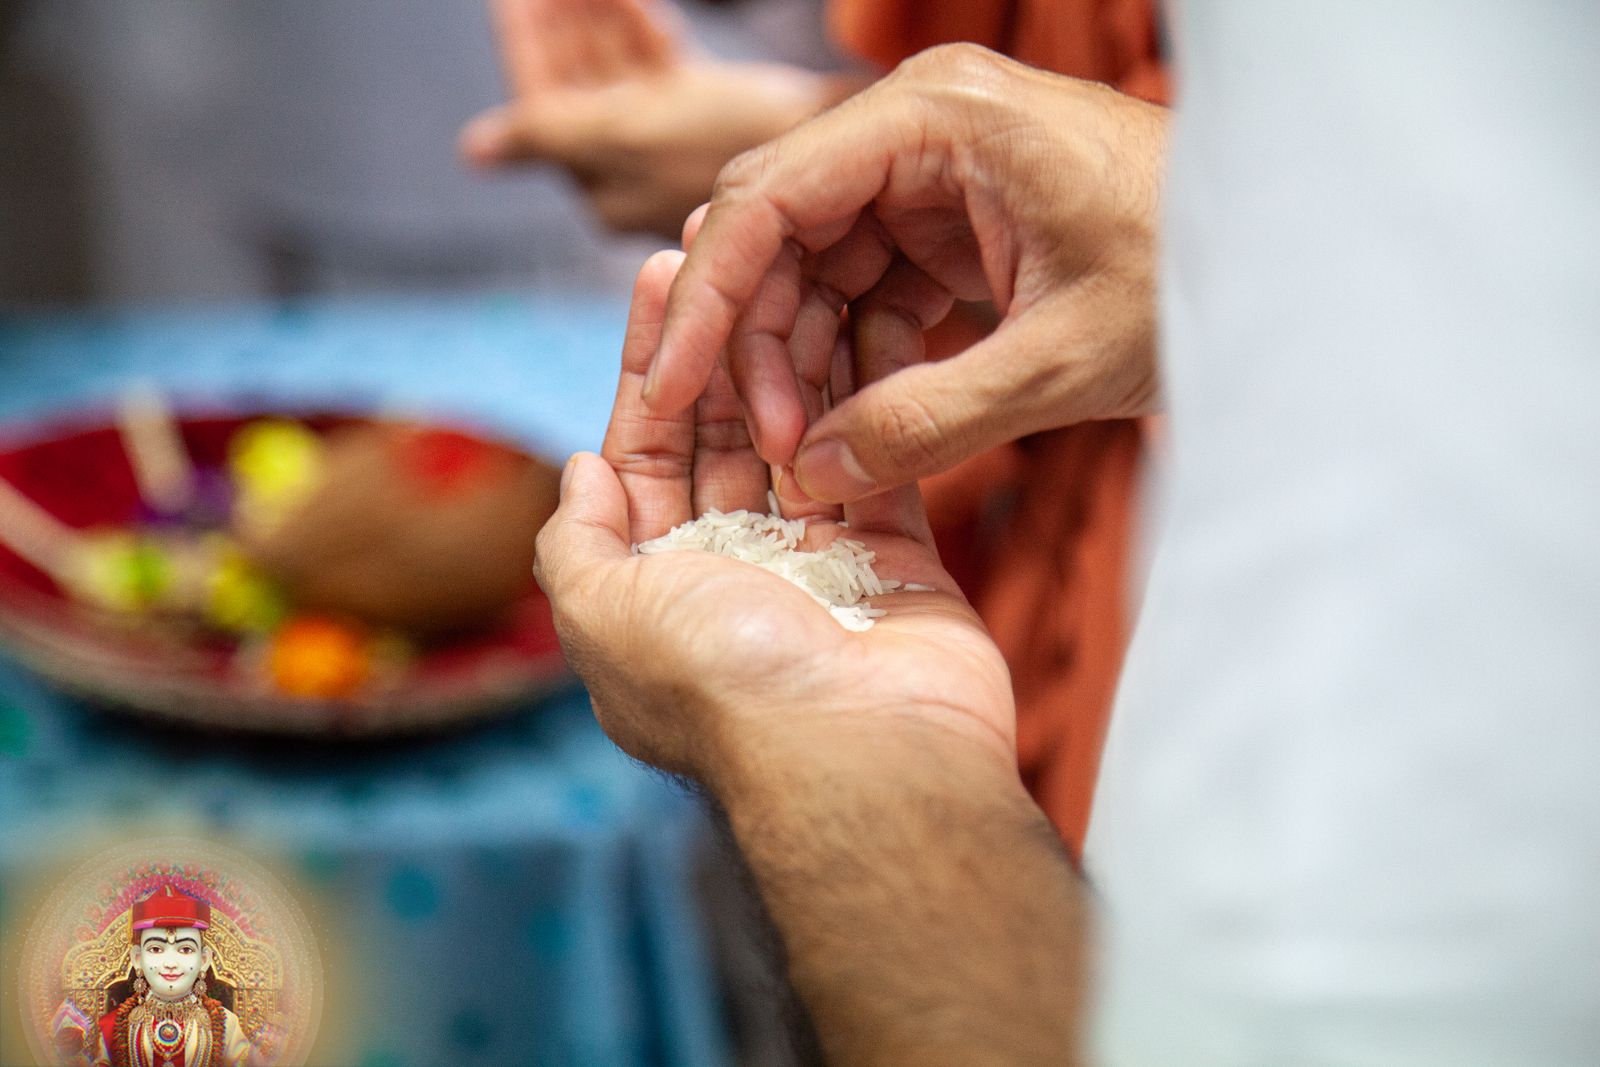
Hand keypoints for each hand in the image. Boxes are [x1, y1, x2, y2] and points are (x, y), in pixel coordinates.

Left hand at [461, 0, 838, 234]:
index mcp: (601, 181)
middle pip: (578, 82)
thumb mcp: (620, 134)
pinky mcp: (711, 115)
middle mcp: (632, 166)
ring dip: (601, 18)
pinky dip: (645, 30)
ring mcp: (671, 140)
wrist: (829, 142)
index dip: (529, 43)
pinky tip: (638, 2)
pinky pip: (662, 66)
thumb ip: (545, 134)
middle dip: (565, 25)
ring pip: (618, 69)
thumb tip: (476, 150)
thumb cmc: (722, 143)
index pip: (541, 103)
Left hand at [534, 250, 1016, 789]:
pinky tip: (862, 325)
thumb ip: (579, 544)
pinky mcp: (895, 560)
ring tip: (791, 268)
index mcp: (653, 587)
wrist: (864, 755)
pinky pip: (875, 462)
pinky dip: (867, 400)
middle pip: (716, 436)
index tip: (658, 281)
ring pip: (794, 439)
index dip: (644, 368)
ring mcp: (814, 565)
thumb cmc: (724, 686)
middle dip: (715, 347)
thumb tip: (578, 471)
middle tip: (724, 252)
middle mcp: (730, 573)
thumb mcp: (605, 616)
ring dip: (789, 359)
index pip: (640, 454)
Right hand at [643, 43, 1167, 498]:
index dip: (709, 301)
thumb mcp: (1061, 365)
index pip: (770, 196)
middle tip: (774, 446)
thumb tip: (815, 476)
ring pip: (818, 266)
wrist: (1291, 260)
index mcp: (938, 117)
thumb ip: (929, 423)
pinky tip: (870, 422)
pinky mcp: (955, 219)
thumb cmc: (1198, 279)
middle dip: (762, 342)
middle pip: (780, 231)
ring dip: (809, 359)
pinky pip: (870, 287)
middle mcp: (921, 126)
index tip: (673, 389)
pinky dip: (861, 356)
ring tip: (821, 451)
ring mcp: (935, 171)